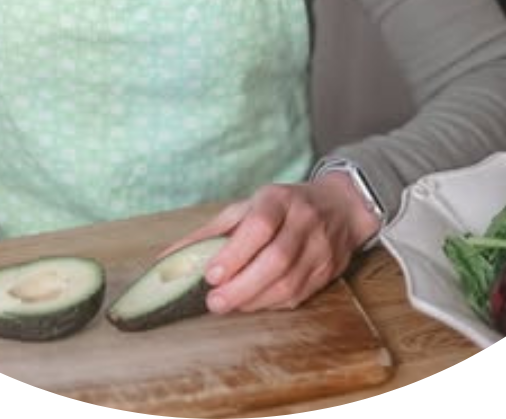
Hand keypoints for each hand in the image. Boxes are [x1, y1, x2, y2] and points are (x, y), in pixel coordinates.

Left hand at [164, 173, 379, 314]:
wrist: (339, 207)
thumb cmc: (280, 208)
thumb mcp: (245, 208)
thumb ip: (209, 234)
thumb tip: (166, 260)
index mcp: (279, 199)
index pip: (259, 226)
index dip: (235, 253)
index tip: (211, 275)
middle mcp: (304, 221)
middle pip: (276, 259)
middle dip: (242, 286)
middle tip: (214, 302)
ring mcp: (320, 247)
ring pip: (289, 283)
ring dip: (254, 300)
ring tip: (228, 305)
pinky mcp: (328, 271)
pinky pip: (298, 296)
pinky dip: (271, 304)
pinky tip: (252, 303)